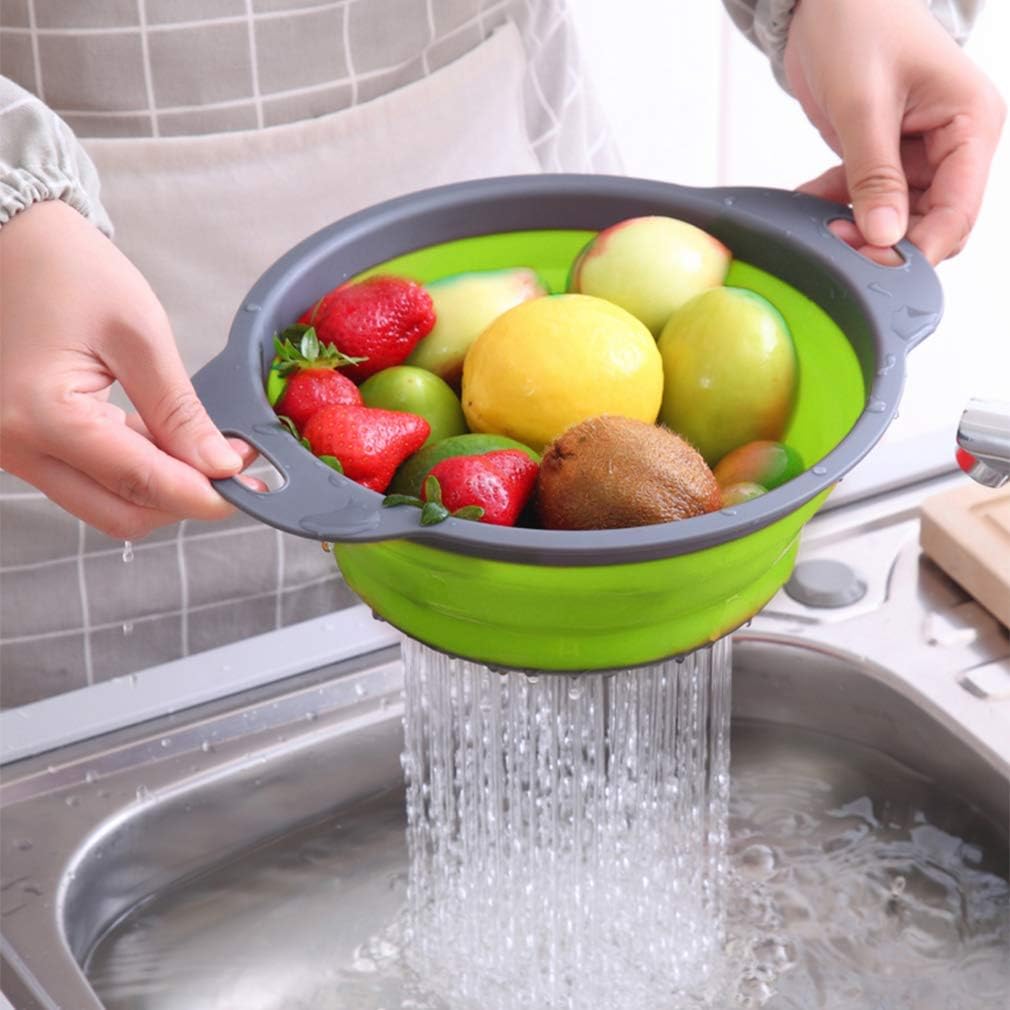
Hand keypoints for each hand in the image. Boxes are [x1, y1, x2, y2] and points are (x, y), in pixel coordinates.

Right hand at [0, 200, 257, 538]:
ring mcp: (13, 450)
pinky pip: (87, 480)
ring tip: (199, 446)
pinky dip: (131, 470)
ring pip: (104, 503)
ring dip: (159, 487)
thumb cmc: (67, 271)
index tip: (250, 489)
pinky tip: (162, 439)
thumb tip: (220, 465)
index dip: (203, 495)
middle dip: (182, 500)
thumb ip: (180, 410)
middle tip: (229, 470)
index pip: (140, 484)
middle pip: (119, 514)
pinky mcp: (22, 444)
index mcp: (41, 415)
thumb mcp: (138, 335)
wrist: (9, 243)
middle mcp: (16, 445)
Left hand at [784, 0, 1005, 263]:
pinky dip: (837, 207)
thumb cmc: (859, 24)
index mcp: (971, 124)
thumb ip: (874, 174)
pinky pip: (867, 200)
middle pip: (930, 223)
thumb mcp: (864, 104)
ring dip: (857, 228)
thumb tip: (883, 235)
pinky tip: (806, 203)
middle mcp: (954, 144)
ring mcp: (920, 154)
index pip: (959, 211)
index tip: (874, 266)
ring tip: (817, 227)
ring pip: (896, 218)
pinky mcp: (886, 157)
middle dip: (885, 243)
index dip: (919, 247)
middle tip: (836, 246)